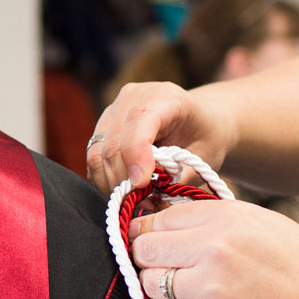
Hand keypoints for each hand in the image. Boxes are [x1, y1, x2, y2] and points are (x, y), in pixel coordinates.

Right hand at [86, 82, 234, 193]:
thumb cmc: (205, 138)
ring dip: (111, 183)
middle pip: (114, 143)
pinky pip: (93, 157)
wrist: (200, 121)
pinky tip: (123, 190)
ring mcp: (114, 108)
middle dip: (124, 180)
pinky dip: (104, 179)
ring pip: (97, 153)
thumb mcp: (203, 158)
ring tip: (133, 200)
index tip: (142, 185)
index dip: (136, 156)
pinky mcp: (103, 124)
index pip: (139, 121)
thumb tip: (148, 199)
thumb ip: (178, 178)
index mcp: (166, 98)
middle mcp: (133, 96)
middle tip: (141, 202)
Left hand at [128, 200, 298, 298]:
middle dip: (147, 257)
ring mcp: (210, 271)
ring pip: (148, 273)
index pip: (163, 213)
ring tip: (186, 291)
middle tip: (165, 270)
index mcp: (229, 213)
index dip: (151, 230)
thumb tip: (171, 219)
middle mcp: (216, 237)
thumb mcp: (264, 228)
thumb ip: (218, 222)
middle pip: (145, 240)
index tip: (155, 244)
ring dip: (157, 284)